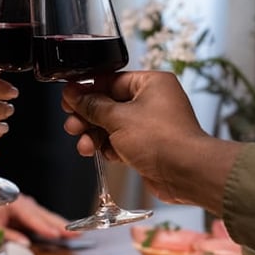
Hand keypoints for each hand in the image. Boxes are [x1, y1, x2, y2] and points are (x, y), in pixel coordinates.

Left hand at [0, 194, 80, 244]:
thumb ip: (6, 236)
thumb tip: (26, 245)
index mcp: (12, 203)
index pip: (32, 217)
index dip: (45, 227)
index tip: (59, 235)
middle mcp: (20, 202)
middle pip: (43, 214)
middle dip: (60, 225)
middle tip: (78, 233)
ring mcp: (20, 205)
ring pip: (43, 215)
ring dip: (57, 224)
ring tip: (73, 233)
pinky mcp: (18, 210)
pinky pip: (37, 217)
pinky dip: (48, 223)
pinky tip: (57, 229)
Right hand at [61, 71, 240, 213]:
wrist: (186, 173)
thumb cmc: (163, 141)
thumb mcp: (118, 118)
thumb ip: (92, 106)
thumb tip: (74, 95)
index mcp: (151, 83)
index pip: (111, 81)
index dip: (87, 90)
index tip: (69, 99)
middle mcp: (153, 101)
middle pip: (109, 104)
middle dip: (88, 117)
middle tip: (73, 124)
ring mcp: (151, 125)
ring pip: (112, 125)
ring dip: (95, 135)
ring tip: (84, 144)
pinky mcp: (148, 145)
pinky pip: (121, 142)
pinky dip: (108, 148)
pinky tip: (101, 153)